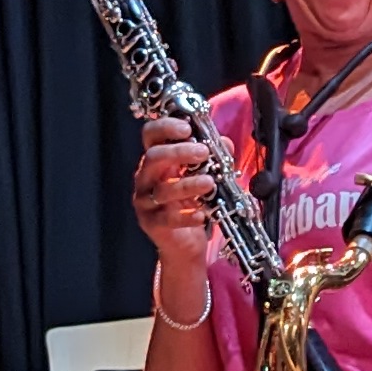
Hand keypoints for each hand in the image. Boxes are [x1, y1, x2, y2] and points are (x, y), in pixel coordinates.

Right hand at [132, 109, 214, 278]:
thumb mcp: (204, 176)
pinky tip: (203, 214)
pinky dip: (186, 216)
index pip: (151, 135)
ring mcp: (145, 201)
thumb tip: (225, 143)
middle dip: (178, 152)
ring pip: (162, 189)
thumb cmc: (192, 203)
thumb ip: (214, 157)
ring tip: (210, 182)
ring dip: (188, 184)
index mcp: (157, 160)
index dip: (165, 127)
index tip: (187, 127)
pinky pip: (167, 218)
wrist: (185, 243)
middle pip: (153, 157)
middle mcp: (146, 177)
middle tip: (203, 152)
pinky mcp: (151, 223)